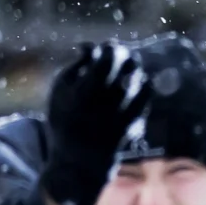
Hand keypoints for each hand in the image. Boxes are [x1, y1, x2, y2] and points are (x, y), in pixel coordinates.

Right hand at [40, 42, 151, 204]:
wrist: (79, 158)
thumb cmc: (65, 117)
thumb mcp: (60, 90)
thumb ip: (76, 66)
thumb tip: (93, 46)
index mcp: (82, 95)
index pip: (104, 63)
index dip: (108, 50)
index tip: (106, 46)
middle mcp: (104, 106)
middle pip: (125, 71)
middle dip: (124, 56)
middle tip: (120, 51)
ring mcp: (122, 117)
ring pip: (138, 83)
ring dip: (135, 69)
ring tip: (128, 65)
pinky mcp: (134, 125)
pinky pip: (146, 99)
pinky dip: (144, 86)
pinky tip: (137, 81)